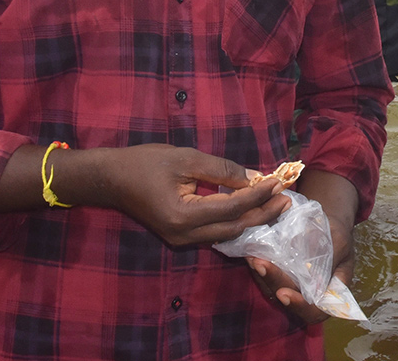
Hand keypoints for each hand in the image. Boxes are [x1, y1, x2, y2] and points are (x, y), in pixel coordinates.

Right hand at [96, 144, 289, 246]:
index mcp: (184, 216)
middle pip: (234, 228)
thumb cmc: (145, 163)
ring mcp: (181, 240)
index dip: (259, 195)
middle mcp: (184, 235)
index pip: (233, 207)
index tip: (279, 181)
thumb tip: (254, 178)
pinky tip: (250, 209)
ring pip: (226, 234)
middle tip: (287, 200)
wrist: (110, 178)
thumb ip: (221, 169)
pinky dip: (235, 221)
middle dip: (263, 214)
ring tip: (275, 205)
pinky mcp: (179, 236)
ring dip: (252, 219)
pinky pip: (215, 232)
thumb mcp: (186, 158)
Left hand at [247, 228, 353, 323]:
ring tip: (253, 258)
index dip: (298, 306)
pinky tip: (252, 254)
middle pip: (289, 300)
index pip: (315, 311)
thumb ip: (327, 261)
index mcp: (331, 294)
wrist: (327, 223)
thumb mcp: (339, 243)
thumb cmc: (337, 235)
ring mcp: (293, 288)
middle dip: (274, 282)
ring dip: (262, 276)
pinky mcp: (280, 278)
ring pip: (274, 291)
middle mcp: (309, 296)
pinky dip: (259, 269)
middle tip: (261, 264)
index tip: (283, 293)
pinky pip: (267, 279)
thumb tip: (312, 279)